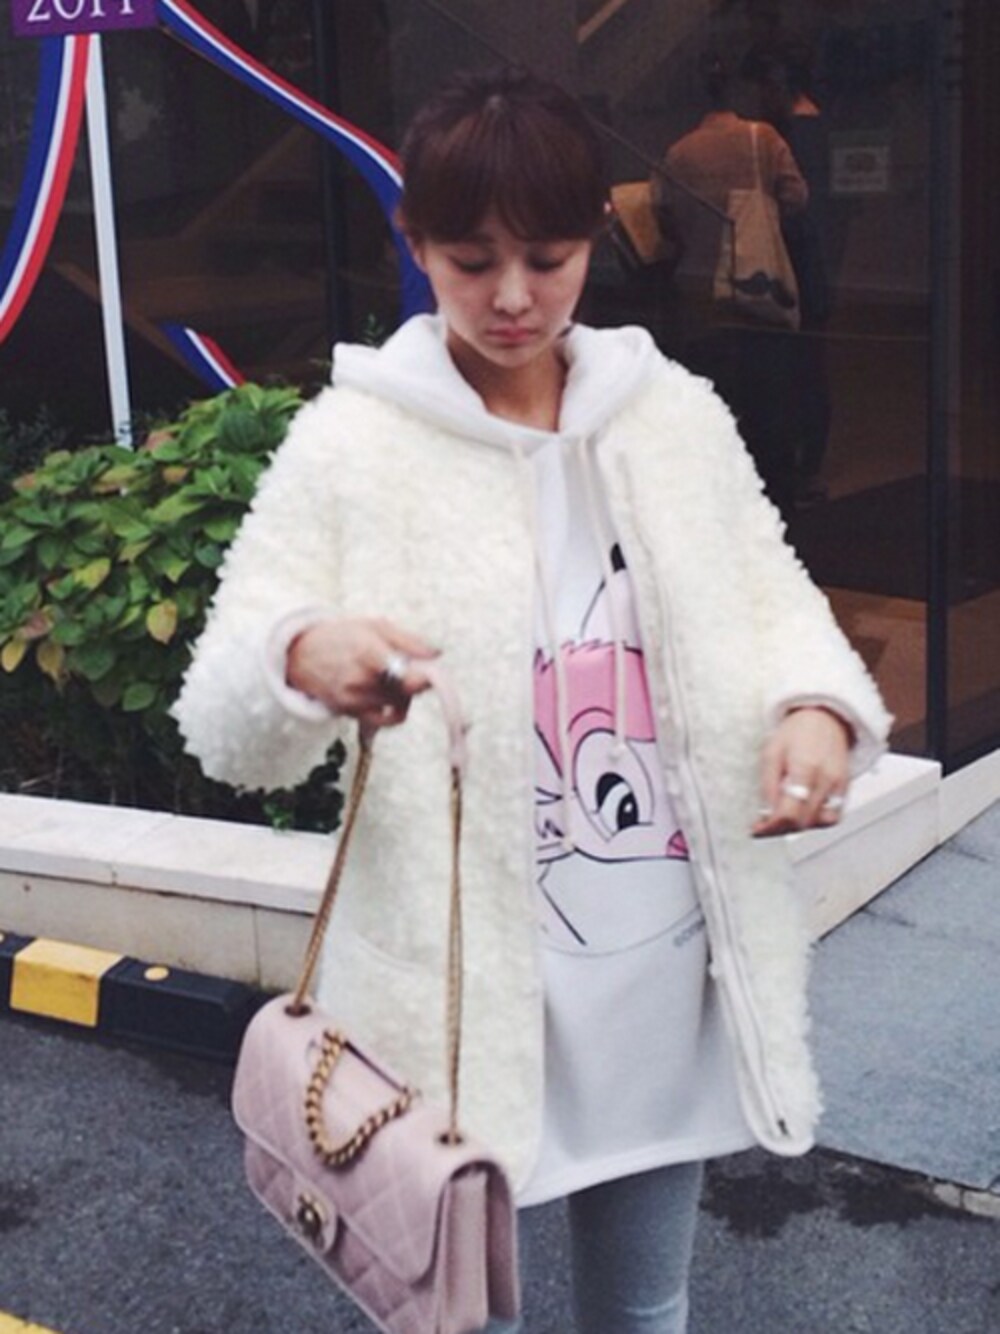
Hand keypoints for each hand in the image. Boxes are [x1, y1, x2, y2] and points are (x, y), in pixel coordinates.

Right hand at [286, 617, 438, 731]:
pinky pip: (387, 719)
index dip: (425, 675)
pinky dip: (396, 710)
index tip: (432, 671)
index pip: (406, 674)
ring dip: (406, 693)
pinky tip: (392, 697)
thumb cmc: (341, 636)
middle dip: (417, 680)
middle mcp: (360, 679)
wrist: (300, 655)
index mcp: (368, 652)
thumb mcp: (375, 626)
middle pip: (408, 690)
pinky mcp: (351, 713)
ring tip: (394, 677)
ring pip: (400, 704)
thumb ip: (408, 640)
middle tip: (412, 667)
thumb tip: (437, 652)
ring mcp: (354, 699)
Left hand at [752, 707, 851, 837]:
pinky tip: (803, 812)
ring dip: (800, 826)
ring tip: (785, 816)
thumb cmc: (797, 731)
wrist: (826, 716)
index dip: (771, 826)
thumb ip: (768, 786)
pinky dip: (817, 820)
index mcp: (805, 767)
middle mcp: (827, 779)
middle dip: (782, 828)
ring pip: (821, 823)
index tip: (758, 828)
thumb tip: (765, 815)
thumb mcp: (772, 752)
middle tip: (765, 824)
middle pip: (805, 821)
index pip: (790, 812)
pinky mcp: (846, 788)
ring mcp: (840, 785)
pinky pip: (833, 816)